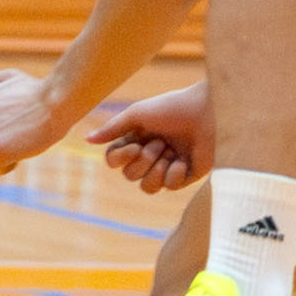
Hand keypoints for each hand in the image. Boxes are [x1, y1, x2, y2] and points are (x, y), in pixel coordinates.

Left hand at [0, 66, 68, 170]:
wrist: (54, 102)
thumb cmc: (36, 91)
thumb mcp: (7, 77)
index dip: (2, 123)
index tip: (16, 115)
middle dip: (2, 136)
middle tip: (21, 123)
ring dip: (7, 149)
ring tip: (22, 132)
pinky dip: (11, 164)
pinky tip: (22, 147)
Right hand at [88, 82, 210, 193]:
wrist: (208, 112)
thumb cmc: (173, 107)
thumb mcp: (138, 114)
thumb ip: (113, 129)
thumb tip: (87, 140)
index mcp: (136, 138)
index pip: (114, 160)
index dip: (121, 158)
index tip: (135, 146)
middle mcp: (150, 154)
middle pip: (129, 176)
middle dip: (144, 161)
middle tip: (161, 143)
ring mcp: (168, 166)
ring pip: (147, 187)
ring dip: (156, 171)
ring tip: (171, 153)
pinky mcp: (186, 176)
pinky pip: (169, 187)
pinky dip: (175, 174)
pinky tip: (185, 159)